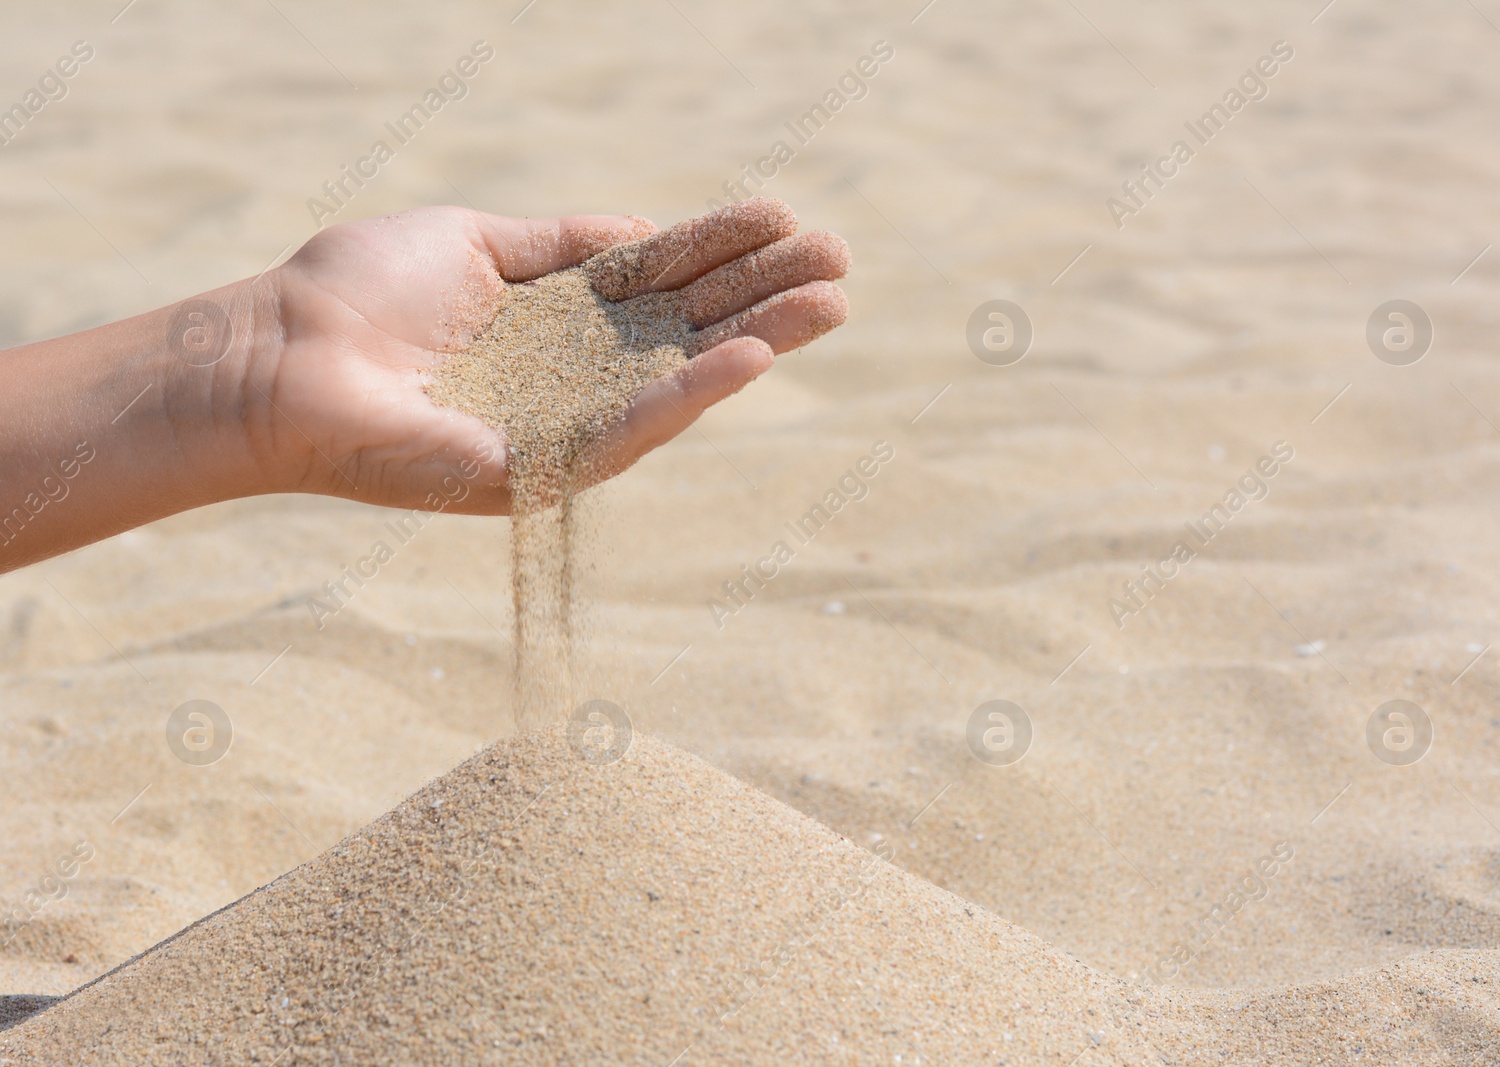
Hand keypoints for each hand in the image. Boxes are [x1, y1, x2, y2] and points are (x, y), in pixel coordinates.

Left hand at [250, 198, 850, 513]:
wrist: (277, 356)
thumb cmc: (357, 292)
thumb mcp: (475, 241)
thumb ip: (562, 244)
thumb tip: (641, 232)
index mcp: (559, 322)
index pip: (663, 282)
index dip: (725, 249)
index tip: (788, 219)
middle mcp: (573, 378)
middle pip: (689, 330)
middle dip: (766, 296)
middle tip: (843, 267)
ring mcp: (562, 427)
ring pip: (678, 382)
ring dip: (757, 344)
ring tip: (830, 307)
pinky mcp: (540, 470)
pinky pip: (627, 431)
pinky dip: (690, 394)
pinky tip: (750, 356)